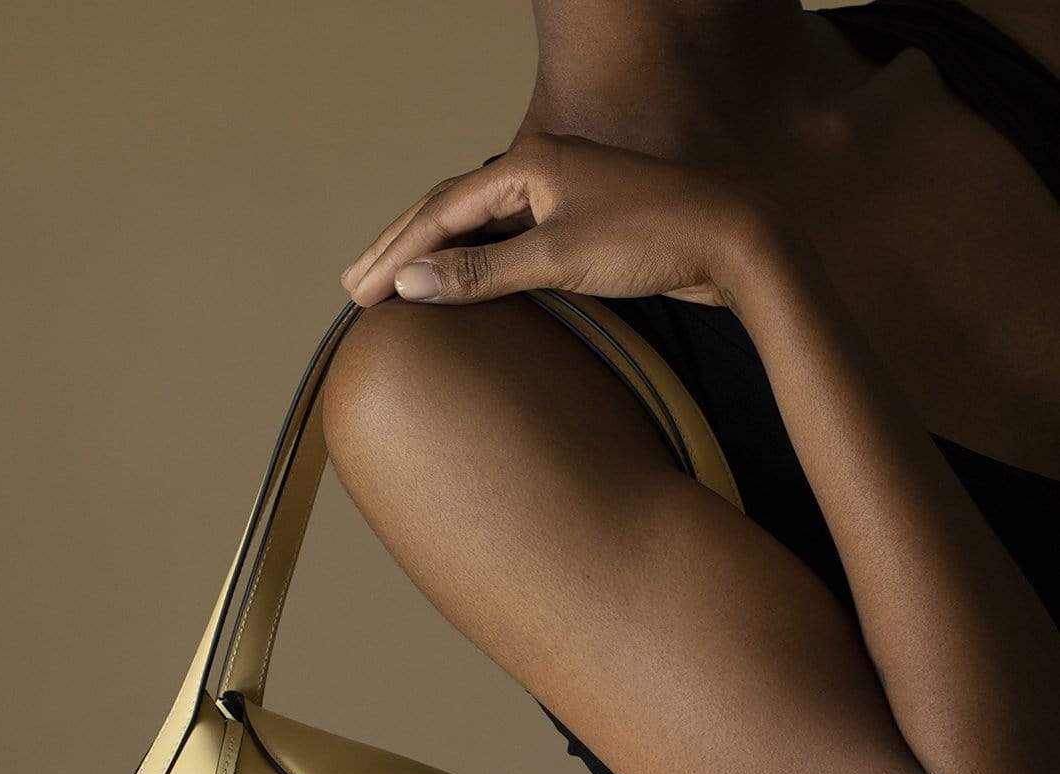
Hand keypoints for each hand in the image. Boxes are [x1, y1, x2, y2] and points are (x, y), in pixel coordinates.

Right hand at [338, 131, 797, 310]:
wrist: (735, 243)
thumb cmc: (654, 240)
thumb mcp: (558, 259)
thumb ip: (482, 271)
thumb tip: (411, 282)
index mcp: (530, 164)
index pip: (441, 210)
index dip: (395, 252)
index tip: (360, 292)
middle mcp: (542, 171)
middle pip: (452, 209)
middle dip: (400, 248)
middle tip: (355, 285)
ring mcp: (563, 196)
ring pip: (480, 225)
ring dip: (434, 255)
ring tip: (393, 283)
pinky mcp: (583, 225)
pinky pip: (509, 240)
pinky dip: (475, 262)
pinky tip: (462, 281)